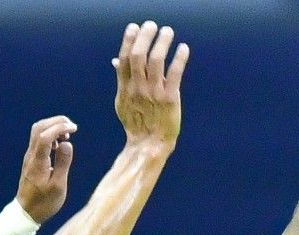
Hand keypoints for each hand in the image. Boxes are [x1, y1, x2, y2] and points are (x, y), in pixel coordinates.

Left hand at [14, 115, 75, 223]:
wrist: (26, 212)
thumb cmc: (44, 203)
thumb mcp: (58, 186)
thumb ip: (63, 163)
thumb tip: (67, 143)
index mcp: (38, 161)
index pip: (46, 135)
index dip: (60, 127)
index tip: (74, 128)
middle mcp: (31, 155)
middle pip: (39, 127)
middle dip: (56, 122)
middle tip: (72, 126)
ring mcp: (29, 157)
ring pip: (37, 132)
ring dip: (53, 127)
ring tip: (68, 134)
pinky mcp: (31, 160)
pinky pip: (38, 140)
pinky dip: (50, 135)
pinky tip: (59, 144)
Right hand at [111, 21, 189, 149]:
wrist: (148, 145)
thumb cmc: (136, 123)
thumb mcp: (122, 102)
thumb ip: (121, 80)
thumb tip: (115, 60)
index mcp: (125, 88)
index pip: (124, 59)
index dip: (129, 41)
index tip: (134, 27)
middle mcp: (138, 88)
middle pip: (138, 55)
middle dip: (145, 37)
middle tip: (152, 25)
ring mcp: (154, 93)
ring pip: (156, 61)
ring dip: (162, 43)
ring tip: (167, 32)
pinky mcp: (170, 99)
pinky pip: (175, 74)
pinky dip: (179, 59)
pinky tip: (183, 48)